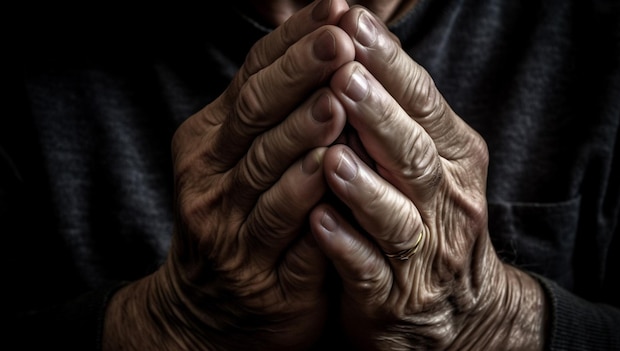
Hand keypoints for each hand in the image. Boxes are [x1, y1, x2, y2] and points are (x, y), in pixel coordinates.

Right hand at [103, 1, 355, 349]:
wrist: (211, 309)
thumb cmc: (240, 221)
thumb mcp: (242, 162)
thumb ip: (274, 115)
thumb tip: (326, 46)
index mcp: (209, 140)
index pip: (252, 76)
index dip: (293, 41)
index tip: (336, 8)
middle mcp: (209, 175)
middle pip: (256, 113)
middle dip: (301, 71)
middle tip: (340, 35)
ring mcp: (227, 223)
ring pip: (266, 166)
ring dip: (302, 129)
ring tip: (338, 95)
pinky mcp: (255, 268)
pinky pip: (280, 225)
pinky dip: (304, 193)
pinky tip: (330, 168)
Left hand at [310, 7, 546, 349]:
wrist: (457, 311)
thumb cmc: (431, 221)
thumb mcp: (431, 163)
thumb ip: (401, 114)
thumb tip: (357, 44)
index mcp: (456, 161)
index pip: (425, 104)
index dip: (390, 65)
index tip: (353, 23)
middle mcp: (447, 205)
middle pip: (414, 156)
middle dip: (378, 116)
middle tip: (343, 77)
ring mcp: (423, 257)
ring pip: (396, 218)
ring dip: (365, 187)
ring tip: (332, 158)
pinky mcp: (394, 298)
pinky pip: (369, 271)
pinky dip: (346, 247)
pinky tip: (318, 223)